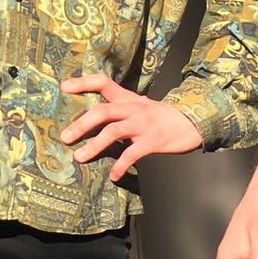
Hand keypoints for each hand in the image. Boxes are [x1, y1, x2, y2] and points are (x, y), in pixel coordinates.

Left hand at [59, 74, 201, 181]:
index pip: (103, 82)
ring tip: (79, 157)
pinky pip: (132, 154)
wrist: (193, 122)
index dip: (83, 82)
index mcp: (128, 99)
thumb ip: (121, 109)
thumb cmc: (162, 116)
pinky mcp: (152, 141)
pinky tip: (113, 176)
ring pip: (113, 132)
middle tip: (65, 137)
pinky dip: (121, 166)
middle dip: (81, 124)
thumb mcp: (141, 105)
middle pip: (103, 111)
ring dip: (94, 145)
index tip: (64, 87)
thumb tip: (95, 119)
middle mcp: (133, 109)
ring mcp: (143, 125)